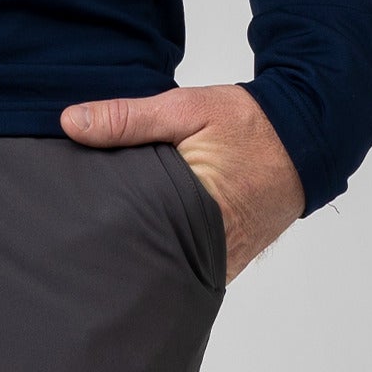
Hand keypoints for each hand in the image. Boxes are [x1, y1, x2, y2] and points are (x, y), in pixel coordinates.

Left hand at [60, 83, 305, 282]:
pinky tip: (143, 232)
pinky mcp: (229, 259)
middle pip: (146, 255)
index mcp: (196, 213)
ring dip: (141, 246)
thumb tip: (70, 123)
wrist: (304, 139)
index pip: (131, 233)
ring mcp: (222, 260)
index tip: (67, 216)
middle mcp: (211, 249)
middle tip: (76, 227)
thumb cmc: (246, 124)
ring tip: (102, 232)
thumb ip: (127, 118)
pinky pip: (188, 260)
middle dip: (114, 241)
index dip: (98, 226)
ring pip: (166, 262)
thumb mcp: (184, 109)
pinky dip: (167, 247)